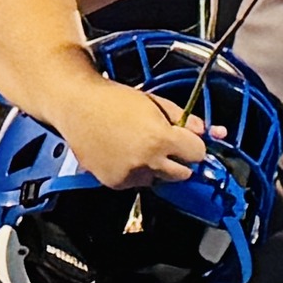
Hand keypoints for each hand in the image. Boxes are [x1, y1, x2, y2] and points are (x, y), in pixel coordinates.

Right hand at [52, 81, 212, 190]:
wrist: (76, 105)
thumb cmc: (115, 99)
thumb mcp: (156, 102)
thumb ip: (184, 119)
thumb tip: (206, 132)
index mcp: (160, 139)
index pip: (197, 154)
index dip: (193, 146)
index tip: (186, 140)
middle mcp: (147, 161)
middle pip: (183, 174)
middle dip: (179, 160)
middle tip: (165, 145)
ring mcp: (130, 174)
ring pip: (159, 179)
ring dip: (156, 168)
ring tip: (138, 145)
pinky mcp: (115, 182)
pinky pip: (136, 182)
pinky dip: (135, 172)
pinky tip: (123, 153)